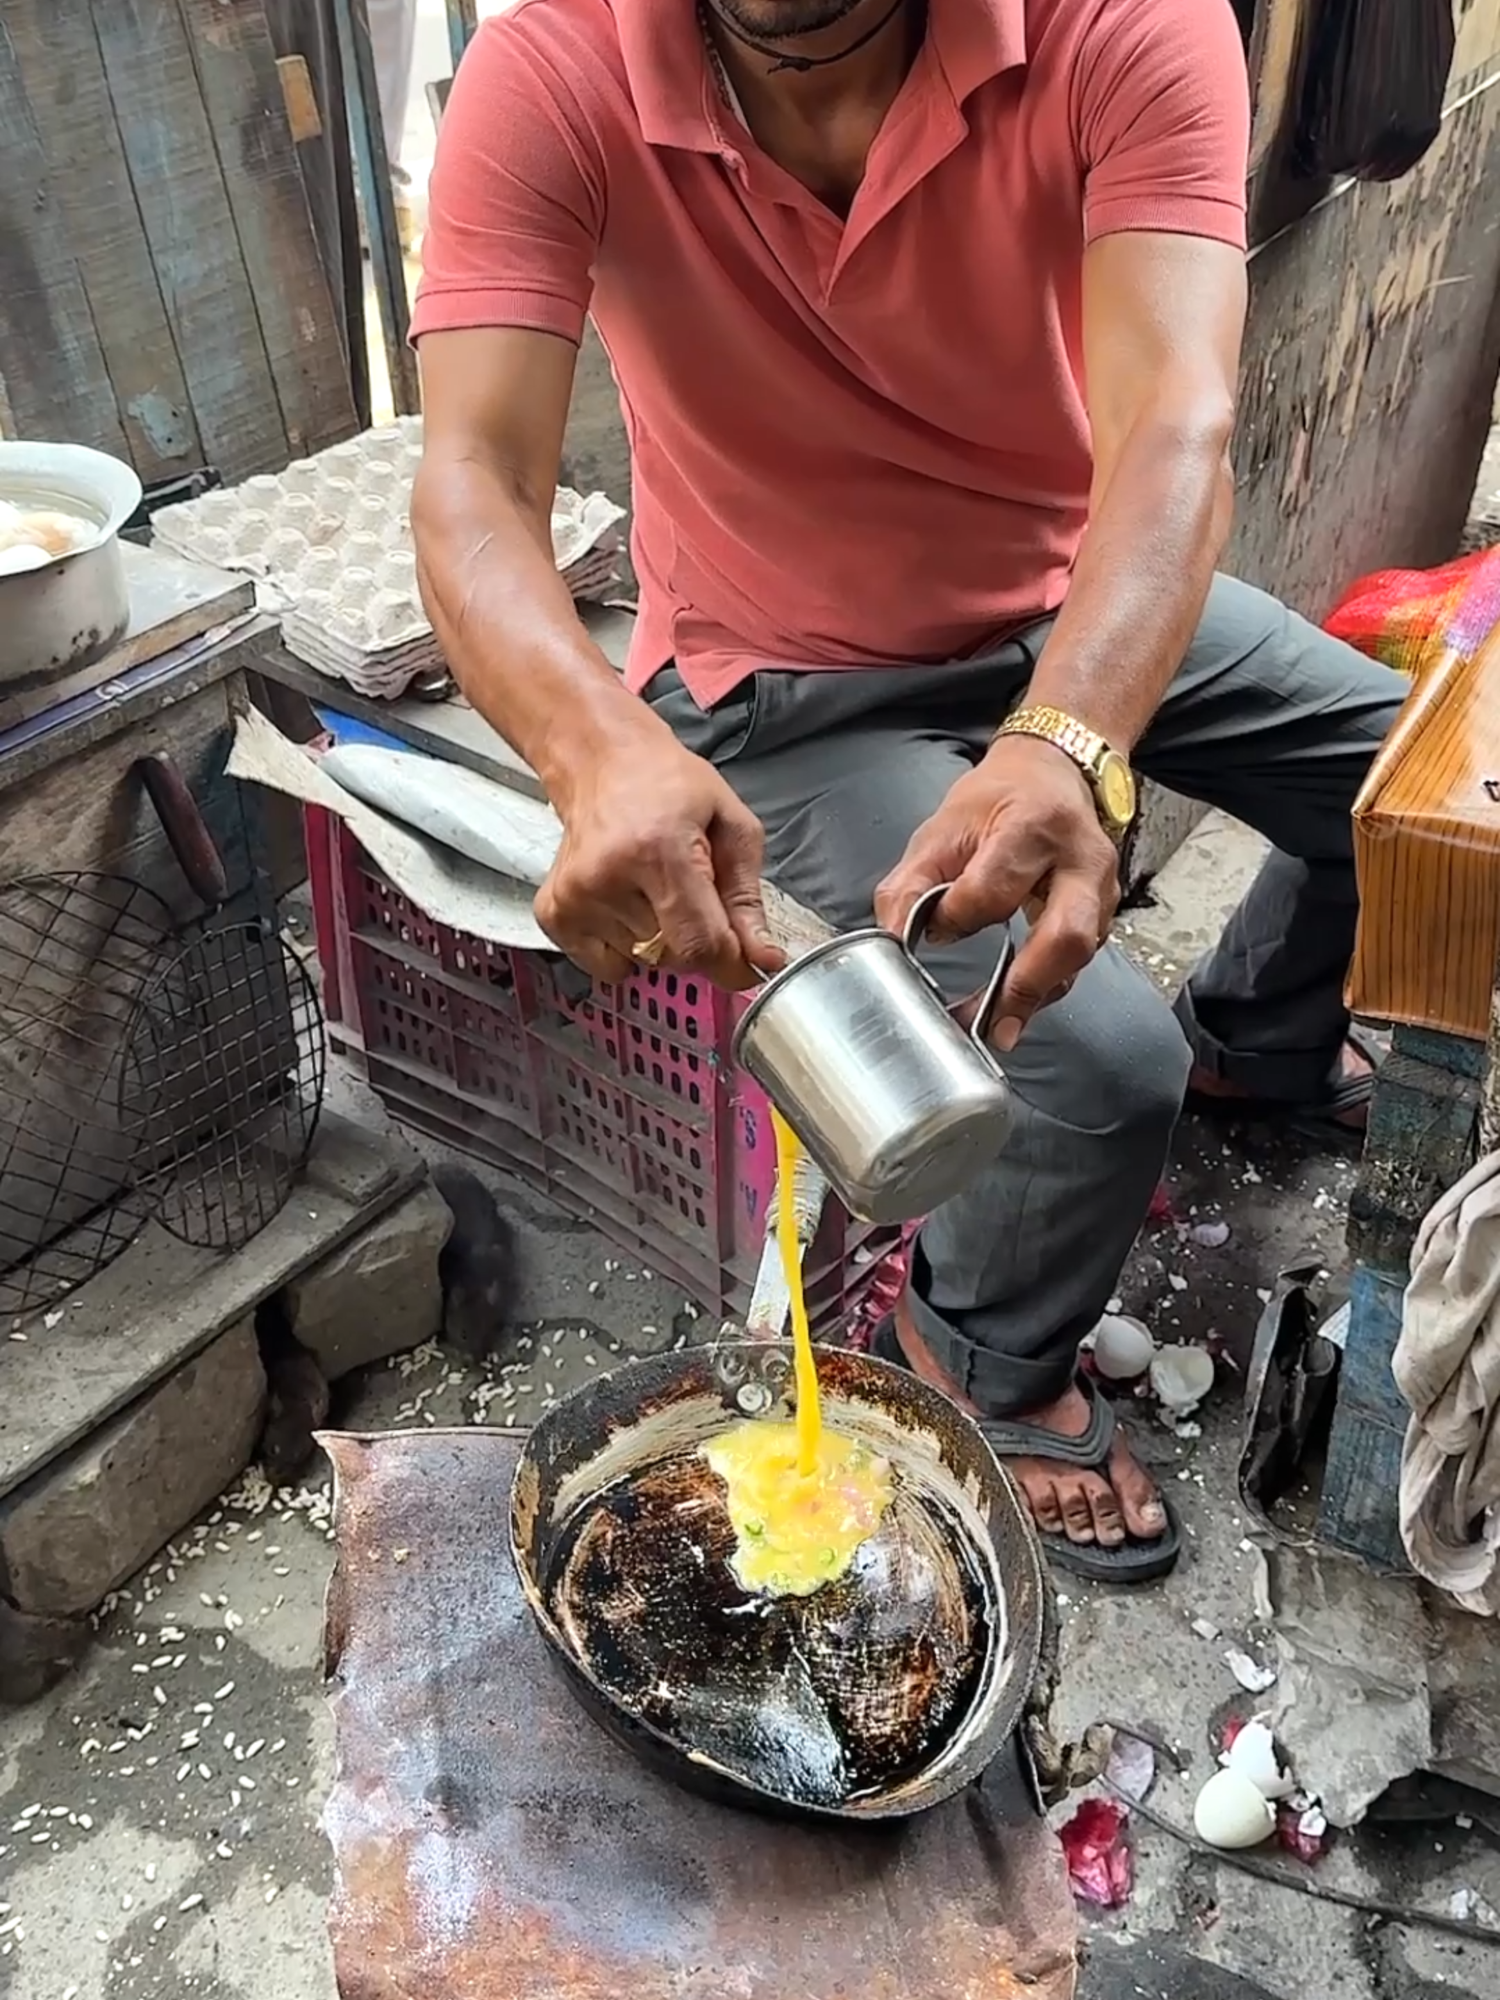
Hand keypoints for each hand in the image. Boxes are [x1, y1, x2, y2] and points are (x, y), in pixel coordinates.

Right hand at [536, 732, 786, 989]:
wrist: (602, 761)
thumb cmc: (669, 786)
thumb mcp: (732, 826)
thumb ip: (747, 899)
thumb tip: (761, 959)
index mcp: (659, 850)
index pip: (699, 943)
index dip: (730, 965)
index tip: (745, 965)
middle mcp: (609, 877)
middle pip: (673, 957)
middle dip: (694, 937)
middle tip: (689, 890)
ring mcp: (575, 898)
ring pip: (643, 960)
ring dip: (658, 936)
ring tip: (651, 885)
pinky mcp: (553, 912)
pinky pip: (608, 966)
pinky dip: (624, 946)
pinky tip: (624, 901)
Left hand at [874, 735, 1120, 1048]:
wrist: (1052, 773)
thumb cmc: (996, 800)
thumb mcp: (943, 828)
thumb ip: (911, 883)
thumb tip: (891, 938)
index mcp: (1033, 826)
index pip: (995, 888)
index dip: (960, 917)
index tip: (934, 931)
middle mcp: (1079, 858)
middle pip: (1066, 934)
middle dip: (1027, 985)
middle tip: (990, 1023)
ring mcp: (1101, 887)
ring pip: (1080, 954)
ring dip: (1038, 996)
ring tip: (999, 1030)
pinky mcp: (1104, 910)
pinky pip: (1080, 958)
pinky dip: (1047, 987)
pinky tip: (1016, 1010)